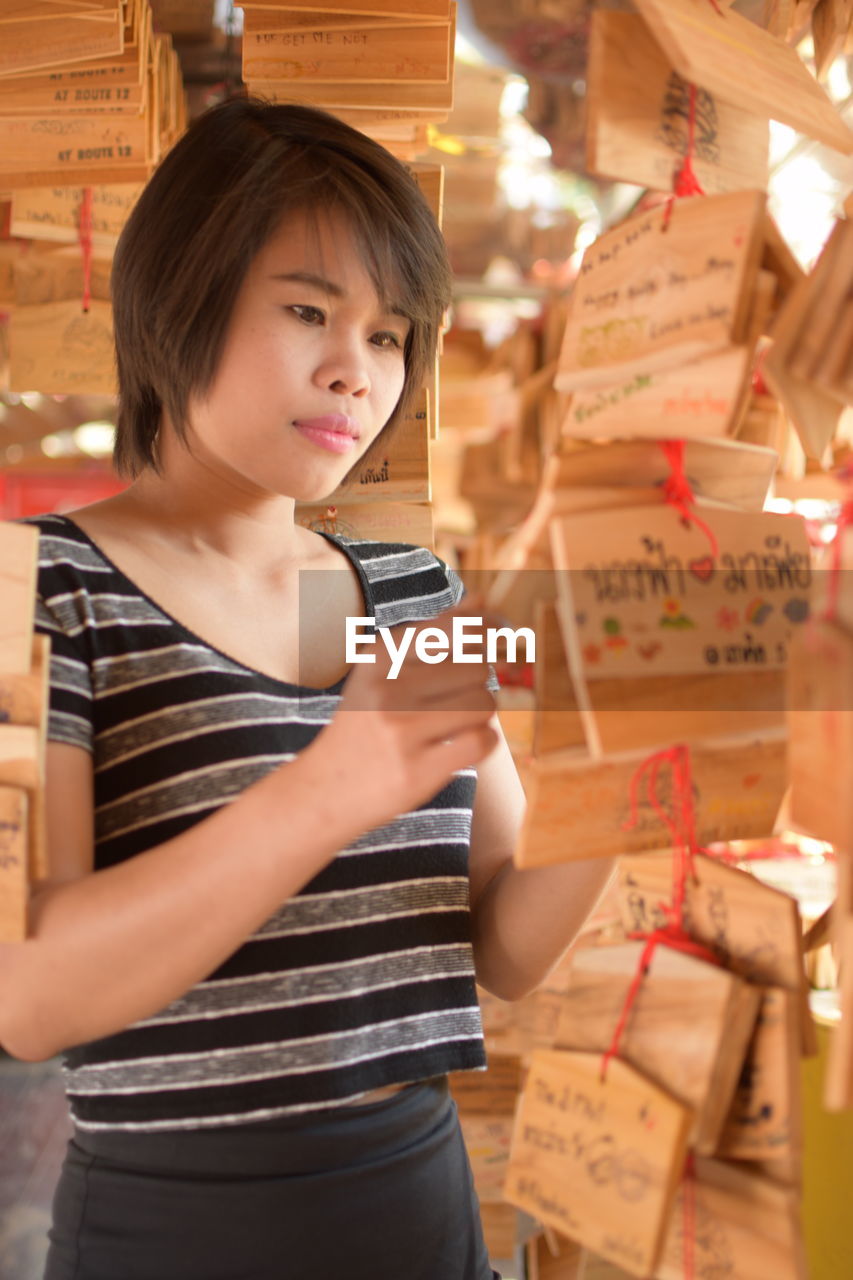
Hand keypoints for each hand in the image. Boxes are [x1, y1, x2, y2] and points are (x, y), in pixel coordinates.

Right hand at [304, 599, 500, 824]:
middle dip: (479, 683)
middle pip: (477, 667)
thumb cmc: (365, 723)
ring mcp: (401, 731)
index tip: (493, 639)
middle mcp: (388, 688)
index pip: (454, 628)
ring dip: (480, 715)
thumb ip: (433, 632)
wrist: (325, 791)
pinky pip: (482, 743)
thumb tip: (482, 599)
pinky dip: (483, 744)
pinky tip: (461, 745)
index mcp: (379, 657)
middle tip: (458, 699)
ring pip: (484, 704)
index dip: (484, 633)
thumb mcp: (383, 671)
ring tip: (456, 724)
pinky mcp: (418, 771)